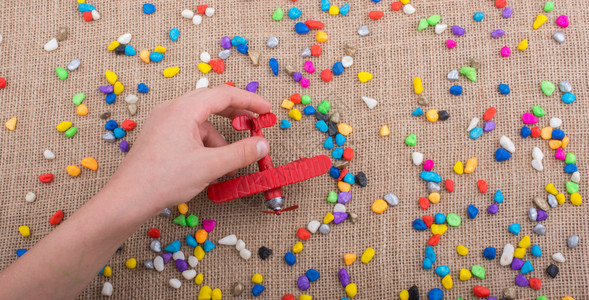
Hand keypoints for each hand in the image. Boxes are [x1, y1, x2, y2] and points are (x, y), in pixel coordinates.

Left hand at [110, 85, 270, 212]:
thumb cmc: (164, 180)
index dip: (249, 101)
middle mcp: (171, 109)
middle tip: (254, 126)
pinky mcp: (159, 136)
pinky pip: (188, 132)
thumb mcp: (210, 167)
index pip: (224, 94)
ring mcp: (163, 122)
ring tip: (226, 163)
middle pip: (211, 103)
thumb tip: (262, 145)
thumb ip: (240, 153)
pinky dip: (203, 144)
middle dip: (235, 115)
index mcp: (183, 110)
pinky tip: (208, 166)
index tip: (266, 110)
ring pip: (200, 122)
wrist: (128, 199)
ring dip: (218, 138)